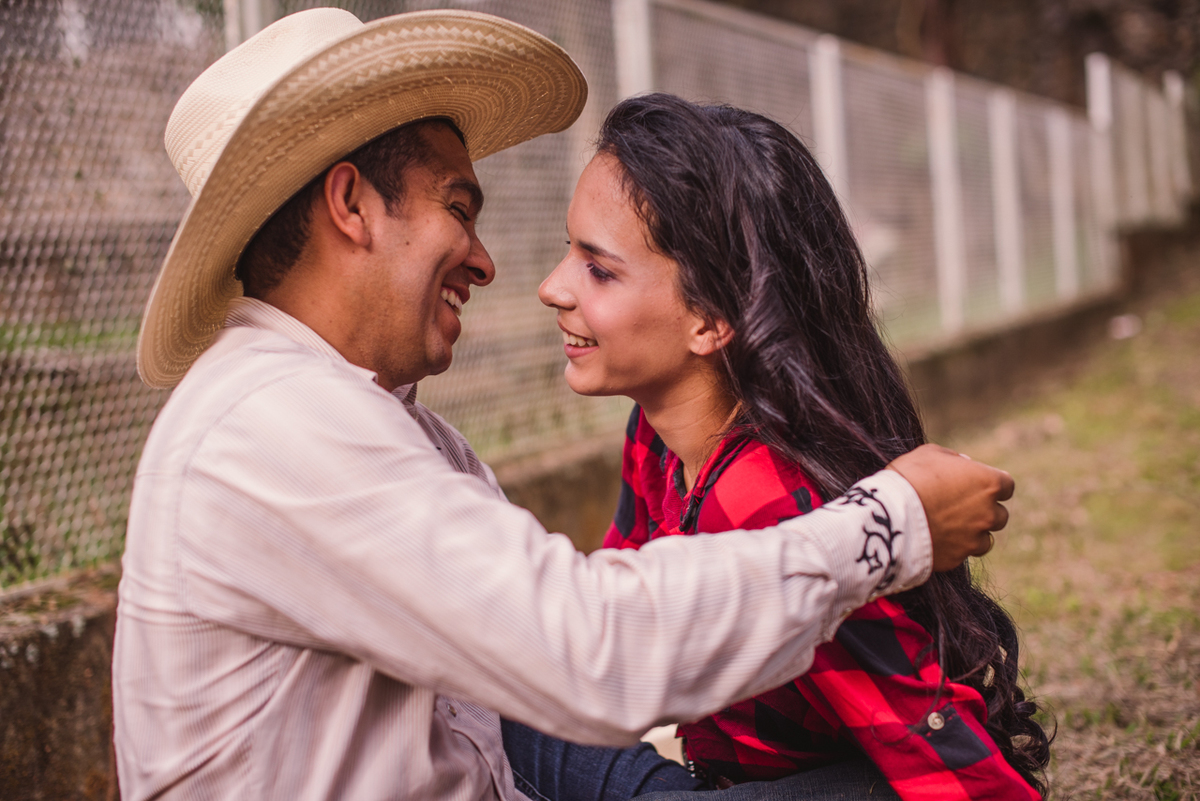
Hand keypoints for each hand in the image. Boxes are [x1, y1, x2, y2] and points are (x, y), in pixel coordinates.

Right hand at [886, 444, 1013, 570]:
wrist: (889, 516)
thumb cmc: (909, 478)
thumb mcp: (930, 454)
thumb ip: (953, 458)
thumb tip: (964, 464)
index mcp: (988, 483)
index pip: (1006, 485)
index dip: (990, 485)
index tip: (975, 485)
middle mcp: (989, 513)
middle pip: (999, 515)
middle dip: (984, 511)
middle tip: (960, 507)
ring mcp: (975, 539)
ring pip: (985, 539)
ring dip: (973, 533)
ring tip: (948, 527)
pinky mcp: (958, 559)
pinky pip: (962, 554)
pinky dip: (953, 548)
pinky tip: (934, 539)